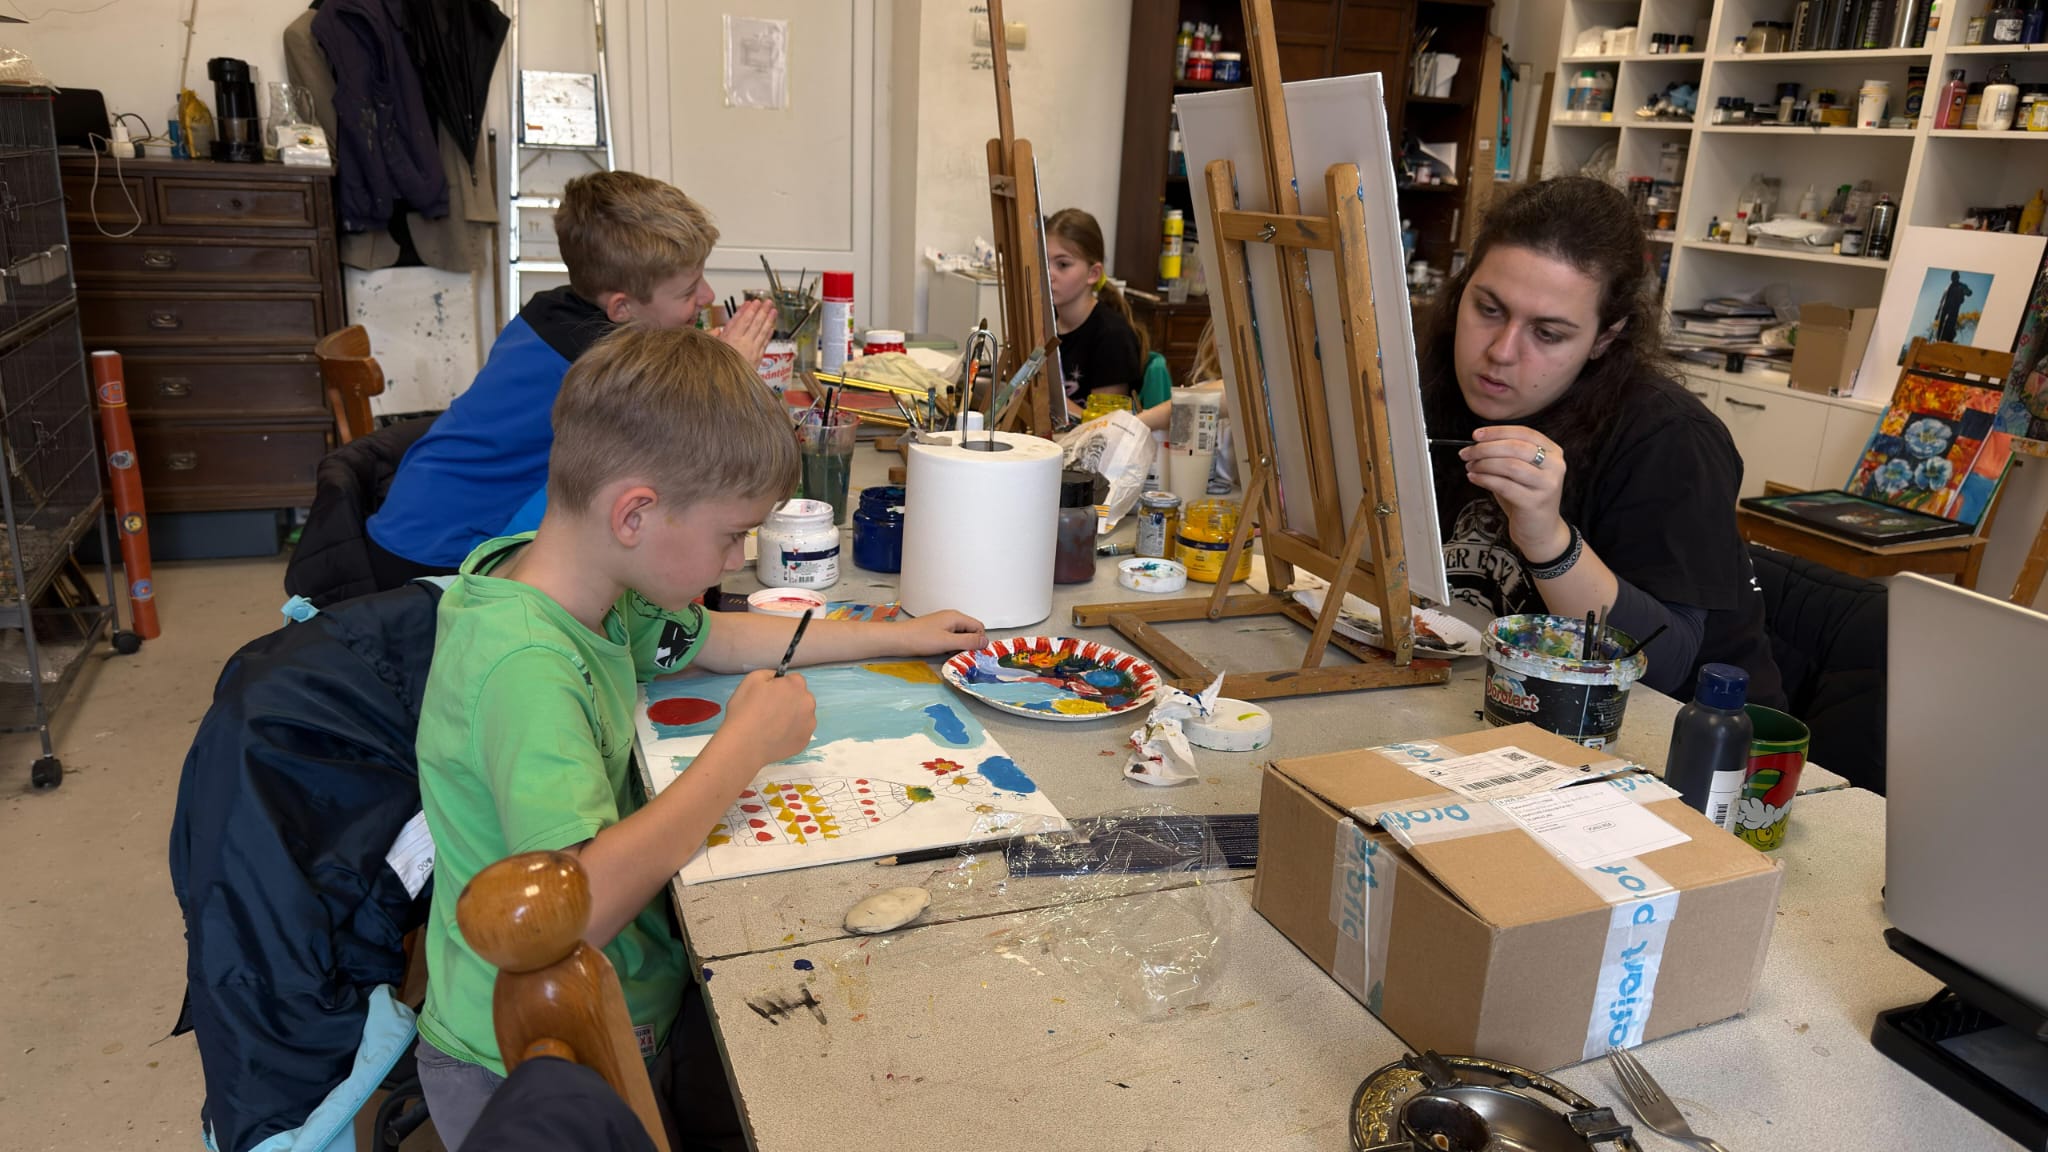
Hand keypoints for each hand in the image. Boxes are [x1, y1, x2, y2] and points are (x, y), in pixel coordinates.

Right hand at [716, 299, 777, 366]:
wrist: (728, 386)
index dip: (747, 310)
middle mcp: (742, 342)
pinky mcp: (758, 357)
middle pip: (754, 323)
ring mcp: (752, 349)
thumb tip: (718, 329)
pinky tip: (772, 326)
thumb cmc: (718, 367)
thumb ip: (713, 337)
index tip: (751, 302)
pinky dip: (769, 332)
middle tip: (767, 301)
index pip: (740, 320)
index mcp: (729, 338)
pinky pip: (765, 342)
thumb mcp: (710, 348)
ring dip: (768, 319)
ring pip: (762, 330)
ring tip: (773, 310)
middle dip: (761, 310)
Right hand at [717, 669, 815, 765]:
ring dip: (792, 717)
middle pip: (801, 697)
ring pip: (802, 715)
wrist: (744, 745)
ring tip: (771, 726)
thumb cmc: (746, 710)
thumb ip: (770, 674)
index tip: (768, 695)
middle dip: (789, 701)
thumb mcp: (752, 679)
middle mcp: (808, 703)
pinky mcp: (805, 741)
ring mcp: (809, 724)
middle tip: (769, 711)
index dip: (780, 686)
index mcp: (797, 685)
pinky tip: (775, 737)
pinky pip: (799, 732)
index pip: (794, 680)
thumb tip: (778, 679)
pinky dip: (790, 733)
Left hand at [897, 610, 987, 655]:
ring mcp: (944, 623)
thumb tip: (986, 642)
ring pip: (961, 634)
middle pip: (971, 630)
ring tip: (952, 653)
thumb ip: (968, 642)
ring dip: (961, 645)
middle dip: (970, 643)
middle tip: (963, 655)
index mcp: (956, 617)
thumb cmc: (921, 639)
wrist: (898, 639)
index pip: (979, 627)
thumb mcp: (947, 642)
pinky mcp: (937, 630)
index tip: (975, 653)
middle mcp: (952, 617)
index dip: (979, 640)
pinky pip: (952, 636)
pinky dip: (952, 644)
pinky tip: (944, 651)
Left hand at [1462, 425, 1569, 559]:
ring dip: (1484, 464)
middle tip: (1467, 452)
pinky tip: (1474, 478)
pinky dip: (1485, 479)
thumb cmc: (1526, 497)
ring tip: (1470, 466)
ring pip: (1510, 465)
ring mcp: (1547, 485)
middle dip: (1486, 448)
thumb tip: (1477, 443)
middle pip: (1516, 447)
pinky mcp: (1535, 502)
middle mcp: (1555, 466)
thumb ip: (1505, 455)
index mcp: (1553, 452)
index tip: (1476, 435)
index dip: (1498, 432)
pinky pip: (1504, 486)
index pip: (1524, 433)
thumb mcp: (1519, 471)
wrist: (1540, 530)